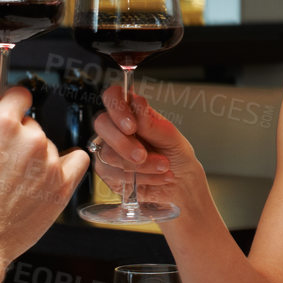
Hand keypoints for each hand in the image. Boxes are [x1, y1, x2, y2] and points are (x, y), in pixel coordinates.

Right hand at [0, 86, 88, 282]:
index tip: (12, 109)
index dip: (12, 102)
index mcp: (2, 125)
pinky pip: (77, 161)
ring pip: (47, 146)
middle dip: (18, 138)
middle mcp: (30, 139)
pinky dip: (68, 163)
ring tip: (15, 182)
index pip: (18, 95)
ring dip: (36, 157)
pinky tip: (51, 173)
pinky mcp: (63, 185)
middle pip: (31, 124)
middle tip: (2, 162)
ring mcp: (50, 162)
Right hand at [89, 85, 213, 216]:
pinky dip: (139, 177)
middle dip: (124, 143)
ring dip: (140, 165)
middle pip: (102, 124)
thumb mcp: (172, 138)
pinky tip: (155, 177)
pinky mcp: (107, 172)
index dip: (117, 107)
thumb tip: (137, 103)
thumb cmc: (177, 156)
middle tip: (143, 155)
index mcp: (132, 112)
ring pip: (108, 154)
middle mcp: (117, 128)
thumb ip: (152, 123)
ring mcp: (108, 149)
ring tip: (162, 166)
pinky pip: (113, 174)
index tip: (132, 125)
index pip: (112, 96)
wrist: (181, 185)